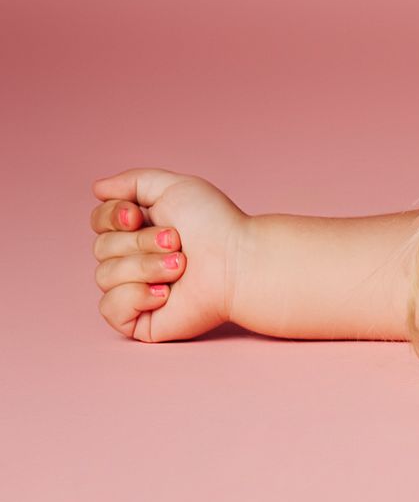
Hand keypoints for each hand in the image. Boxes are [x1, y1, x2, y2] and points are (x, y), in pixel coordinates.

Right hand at [90, 168, 249, 342]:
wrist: (238, 263)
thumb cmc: (215, 224)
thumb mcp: (174, 187)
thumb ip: (133, 181)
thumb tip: (97, 189)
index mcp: (139, 230)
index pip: (98, 222)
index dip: (112, 217)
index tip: (138, 215)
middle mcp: (134, 260)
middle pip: (100, 248)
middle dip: (140, 243)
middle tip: (177, 243)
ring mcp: (135, 291)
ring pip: (104, 276)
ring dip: (146, 267)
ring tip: (182, 267)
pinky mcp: (139, 320)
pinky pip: (109, 307)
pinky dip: (136, 297)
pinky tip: (166, 294)